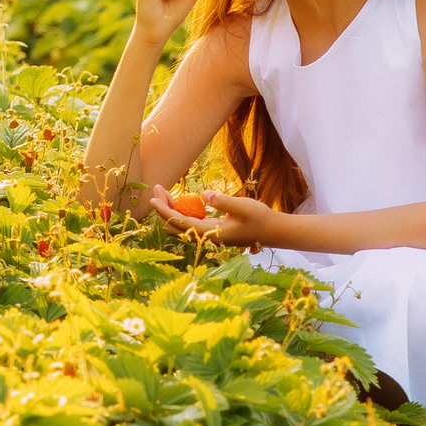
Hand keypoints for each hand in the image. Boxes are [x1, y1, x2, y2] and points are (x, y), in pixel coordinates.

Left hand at [150, 187, 276, 246]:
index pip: (180, 222)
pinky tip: (178, 200)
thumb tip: (203, 195)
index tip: (152, 198)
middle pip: (175, 225)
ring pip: (180, 225)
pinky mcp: (212, 231)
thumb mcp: (243, 206)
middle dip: (162, 208)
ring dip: (170, 210)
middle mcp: (206, 237)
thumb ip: (223, 201)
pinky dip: (180, 212)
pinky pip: (189, 223)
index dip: (164, 210)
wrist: (273, 231)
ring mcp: (209, 235)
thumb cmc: (260, 218)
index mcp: (210, 233)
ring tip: (164, 192)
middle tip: (157, 188)